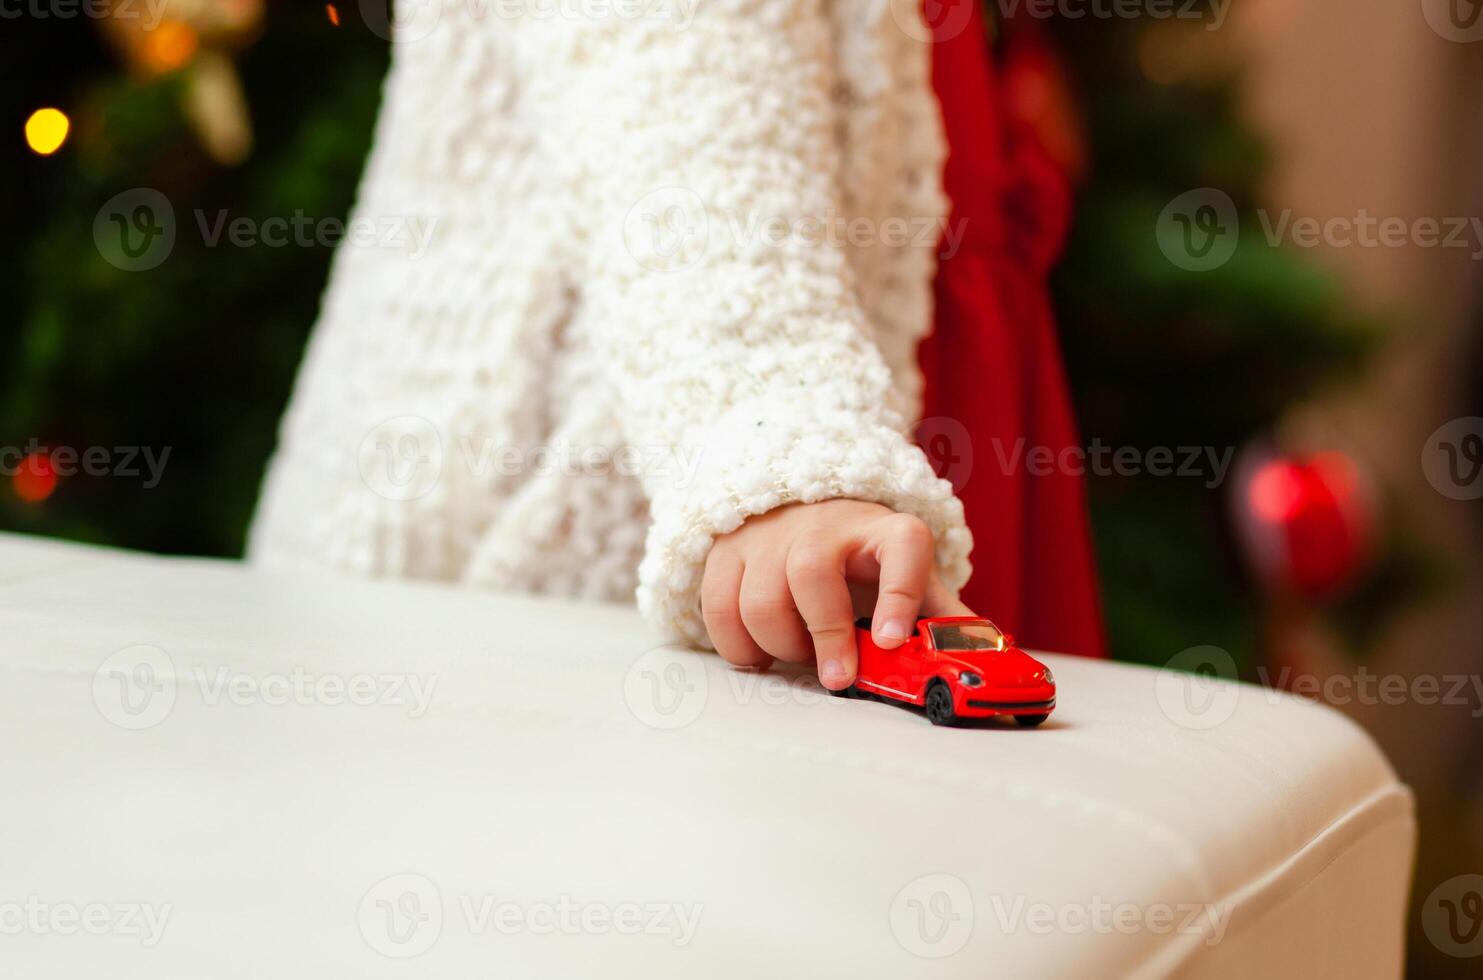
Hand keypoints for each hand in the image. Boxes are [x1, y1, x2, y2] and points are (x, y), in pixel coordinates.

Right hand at [700, 500, 971, 689]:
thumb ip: (940, 614)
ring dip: (779, 644)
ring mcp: (770, 535)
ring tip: (798, 656)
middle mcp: (825, 525)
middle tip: (836, 678)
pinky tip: (759, 654)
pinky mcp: (728, 550)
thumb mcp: (908, 574)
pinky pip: (718, 606)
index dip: (900, 593)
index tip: (892, 639)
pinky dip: (736, 644)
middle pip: (812, 570)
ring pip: (760, 597)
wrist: (804, 503)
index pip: (903, 548)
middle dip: (822, 633)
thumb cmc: (863, 557)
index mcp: (885, 532)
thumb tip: (983, 654)